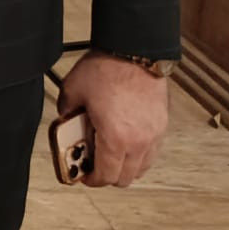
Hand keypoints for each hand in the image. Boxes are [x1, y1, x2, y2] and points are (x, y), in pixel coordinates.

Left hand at [57, 51, 168, 186]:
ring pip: (141, 167)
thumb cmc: (107, 68)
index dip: (91, 179)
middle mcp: (139, 141)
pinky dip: (138, 154)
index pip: (105, 175)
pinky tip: (123, 140)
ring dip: (124, 166)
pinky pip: (151, 151)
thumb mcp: (74, 91)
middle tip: (92, 164)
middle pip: (125, 178)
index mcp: (115, 137)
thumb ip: (68, 112)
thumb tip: (67, 122)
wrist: (134, 50)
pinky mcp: (161, 125)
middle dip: (107, 175)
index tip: (83, 175)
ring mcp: (154, 134)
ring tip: (108, 152)